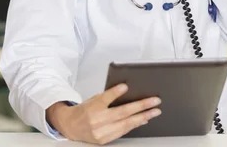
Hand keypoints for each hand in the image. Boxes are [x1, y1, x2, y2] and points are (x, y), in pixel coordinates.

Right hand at [46, 84, 161, 144]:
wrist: (71, 126)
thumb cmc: (85, 110)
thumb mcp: (94, 98)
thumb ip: (109, 96)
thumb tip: (127, 91)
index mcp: (92, 107)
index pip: (104, 98)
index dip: (115, 92)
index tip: (125, 86)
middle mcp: (95, 120)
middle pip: (121, 112)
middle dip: (141, 107)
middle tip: (155, 101)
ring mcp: (100, 132)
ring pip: (125, 124)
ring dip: (142, 117)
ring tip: (154, 111)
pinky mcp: (103, 140)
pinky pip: (122, 132)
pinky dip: (134, 125)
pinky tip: (143, 120)